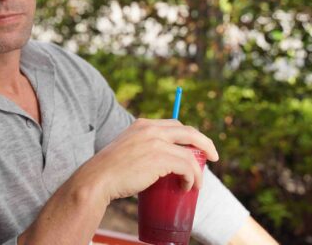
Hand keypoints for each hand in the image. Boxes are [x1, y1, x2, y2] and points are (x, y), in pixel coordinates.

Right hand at [78, 119, 218, 202]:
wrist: (98, 178)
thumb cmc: (111, 171)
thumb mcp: (127, 149)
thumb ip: (142, 148)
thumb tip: (159, 164)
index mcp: (143, 124)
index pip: (175, 124)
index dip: (189, 136)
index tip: (197, 148)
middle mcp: (151, 128)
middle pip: (189, 132)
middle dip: (206, 144)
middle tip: (213, 157)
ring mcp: (156, 142)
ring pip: (191, 152)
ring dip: (198, 170)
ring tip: (196, 184)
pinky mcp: (160, 158)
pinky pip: (187, 167)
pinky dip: (192, 178)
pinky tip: (187, 187)